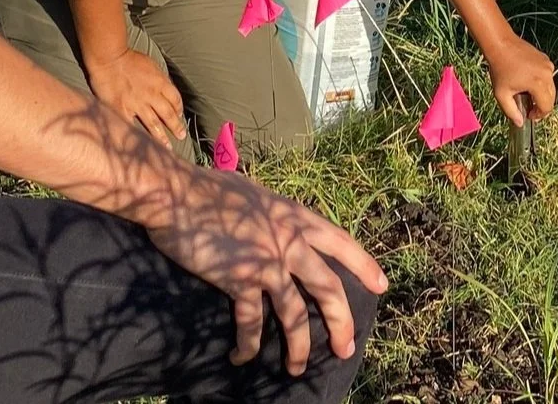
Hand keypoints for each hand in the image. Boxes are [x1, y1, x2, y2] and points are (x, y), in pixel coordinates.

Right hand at [87, 48, 186, 142]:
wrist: (108, 58)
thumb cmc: (127, 58)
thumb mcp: (150, 64)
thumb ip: (159, 78)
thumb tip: (165, 88)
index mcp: (160, 82)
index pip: (175, 99)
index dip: (179, 108)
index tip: (179, 115)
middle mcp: (151, 95)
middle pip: (168, 114)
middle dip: (176, 126)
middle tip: (181, 136)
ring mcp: (137, 104)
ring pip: (154, 124)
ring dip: (162, 136)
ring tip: (167, 147)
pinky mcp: (122, 110)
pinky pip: (132, 126)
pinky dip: (138, 135)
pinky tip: (142, 144)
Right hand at [143, 165, 388, 374]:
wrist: (175, 194)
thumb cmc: (206, 188)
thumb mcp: (252, 193)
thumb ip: (270, 211)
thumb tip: (270, 217)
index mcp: (294, 216)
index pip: (340, 242)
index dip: (363, 265)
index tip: (381, 286)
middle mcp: (288, 241)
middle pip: (328, 288)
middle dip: (342, 322)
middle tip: (346, 347)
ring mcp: (267, 262)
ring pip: (296, 315)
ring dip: (299, 347)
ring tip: (297, 369)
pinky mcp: (240, 280)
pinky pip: (252, 322)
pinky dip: (248, 344)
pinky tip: (242, 357)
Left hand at [481, 34, 556, 122]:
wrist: (500, 44)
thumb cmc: (499, 69)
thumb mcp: (501, 94)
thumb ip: (511, 112)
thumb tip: (520, 123)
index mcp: (538, 84)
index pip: (547, 107)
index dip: (538, 115)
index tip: (528, 115)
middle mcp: (547, 74)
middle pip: (551, 98)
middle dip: (541, 106)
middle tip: (528, 108)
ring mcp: (548, 65)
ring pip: (551, 87)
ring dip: (542, 94)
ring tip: (526, 94)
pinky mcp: (546, 59)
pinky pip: (548, 76)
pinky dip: (542, 82)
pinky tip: (527, 81)